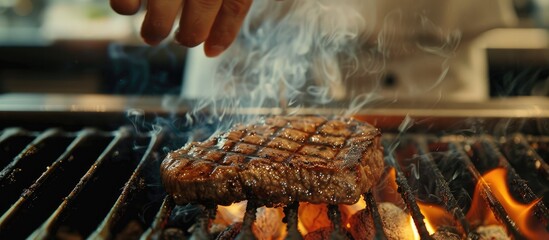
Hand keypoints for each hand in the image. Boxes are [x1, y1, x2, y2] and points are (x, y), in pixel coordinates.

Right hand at [110, 0, 252, 56]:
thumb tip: (216, 41)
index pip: (236, 3)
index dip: (226, 30)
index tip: (212, 51)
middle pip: (204, 3)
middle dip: (192, 32)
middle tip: (183, 40)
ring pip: (164, 4)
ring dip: (157, 26)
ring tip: (152, 36)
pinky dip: (126, 7)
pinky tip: (130, 10)